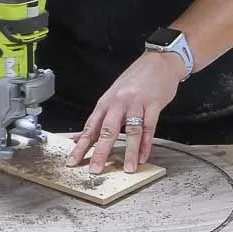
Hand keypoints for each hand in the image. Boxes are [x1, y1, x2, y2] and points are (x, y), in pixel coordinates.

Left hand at [67, 51, 186, 172]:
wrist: (159, 62)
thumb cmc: (135, 79)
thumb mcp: (112, 96)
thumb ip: (98, 119)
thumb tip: (80, 137)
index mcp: (106, 102)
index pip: (90, 127)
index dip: (81, 146)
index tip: (73, 161)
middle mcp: (119, 103)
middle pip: (107, 130)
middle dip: (100, 152)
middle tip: (96, 169)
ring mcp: (136, 103)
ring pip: (131, 131)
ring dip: (129, 152)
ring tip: (128, 169)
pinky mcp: (153, 104)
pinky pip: (150, 127)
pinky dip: (147, 144)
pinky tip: (143, 156)